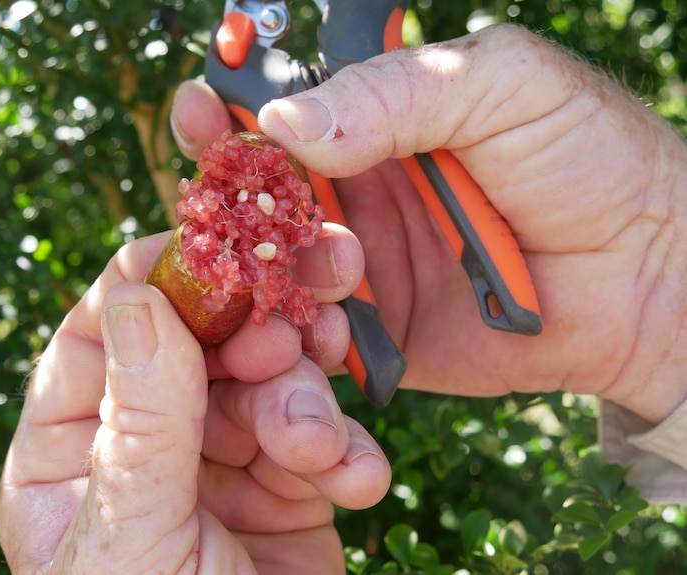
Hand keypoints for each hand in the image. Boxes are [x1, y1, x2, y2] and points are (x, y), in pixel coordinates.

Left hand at [0, 228, 391, 573]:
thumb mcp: (133, 538)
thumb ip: (142, 419)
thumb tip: (139, 295)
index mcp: (69, 448)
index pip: (107, 330)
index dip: (161, 278)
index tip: (224, 247)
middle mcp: (145, 442)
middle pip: (203, 341)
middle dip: (260, 328)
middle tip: (309, 316)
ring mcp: (221, 461)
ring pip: (273, 379)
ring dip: (309, 399)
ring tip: (322, 445)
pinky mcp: (289, 488)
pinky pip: (323, 438)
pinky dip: (348, 454)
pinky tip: (359, 486)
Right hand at [171, 24, 686, 423]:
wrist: (651, 277)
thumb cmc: (586, 157)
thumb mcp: (500, 86)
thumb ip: (393, 94)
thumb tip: (284, 121)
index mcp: (373, 122)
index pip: (279, 107)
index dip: (232, 105)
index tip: (202, 109)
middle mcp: (351, 193)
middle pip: (254, 193)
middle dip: (225, 198)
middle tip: (213, 201)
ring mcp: (354, 268)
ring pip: (269, 270)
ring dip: (261, 275)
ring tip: (311, 275)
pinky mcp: (374, 334)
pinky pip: (311, 339)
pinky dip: (298, 340)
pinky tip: (317, 335)